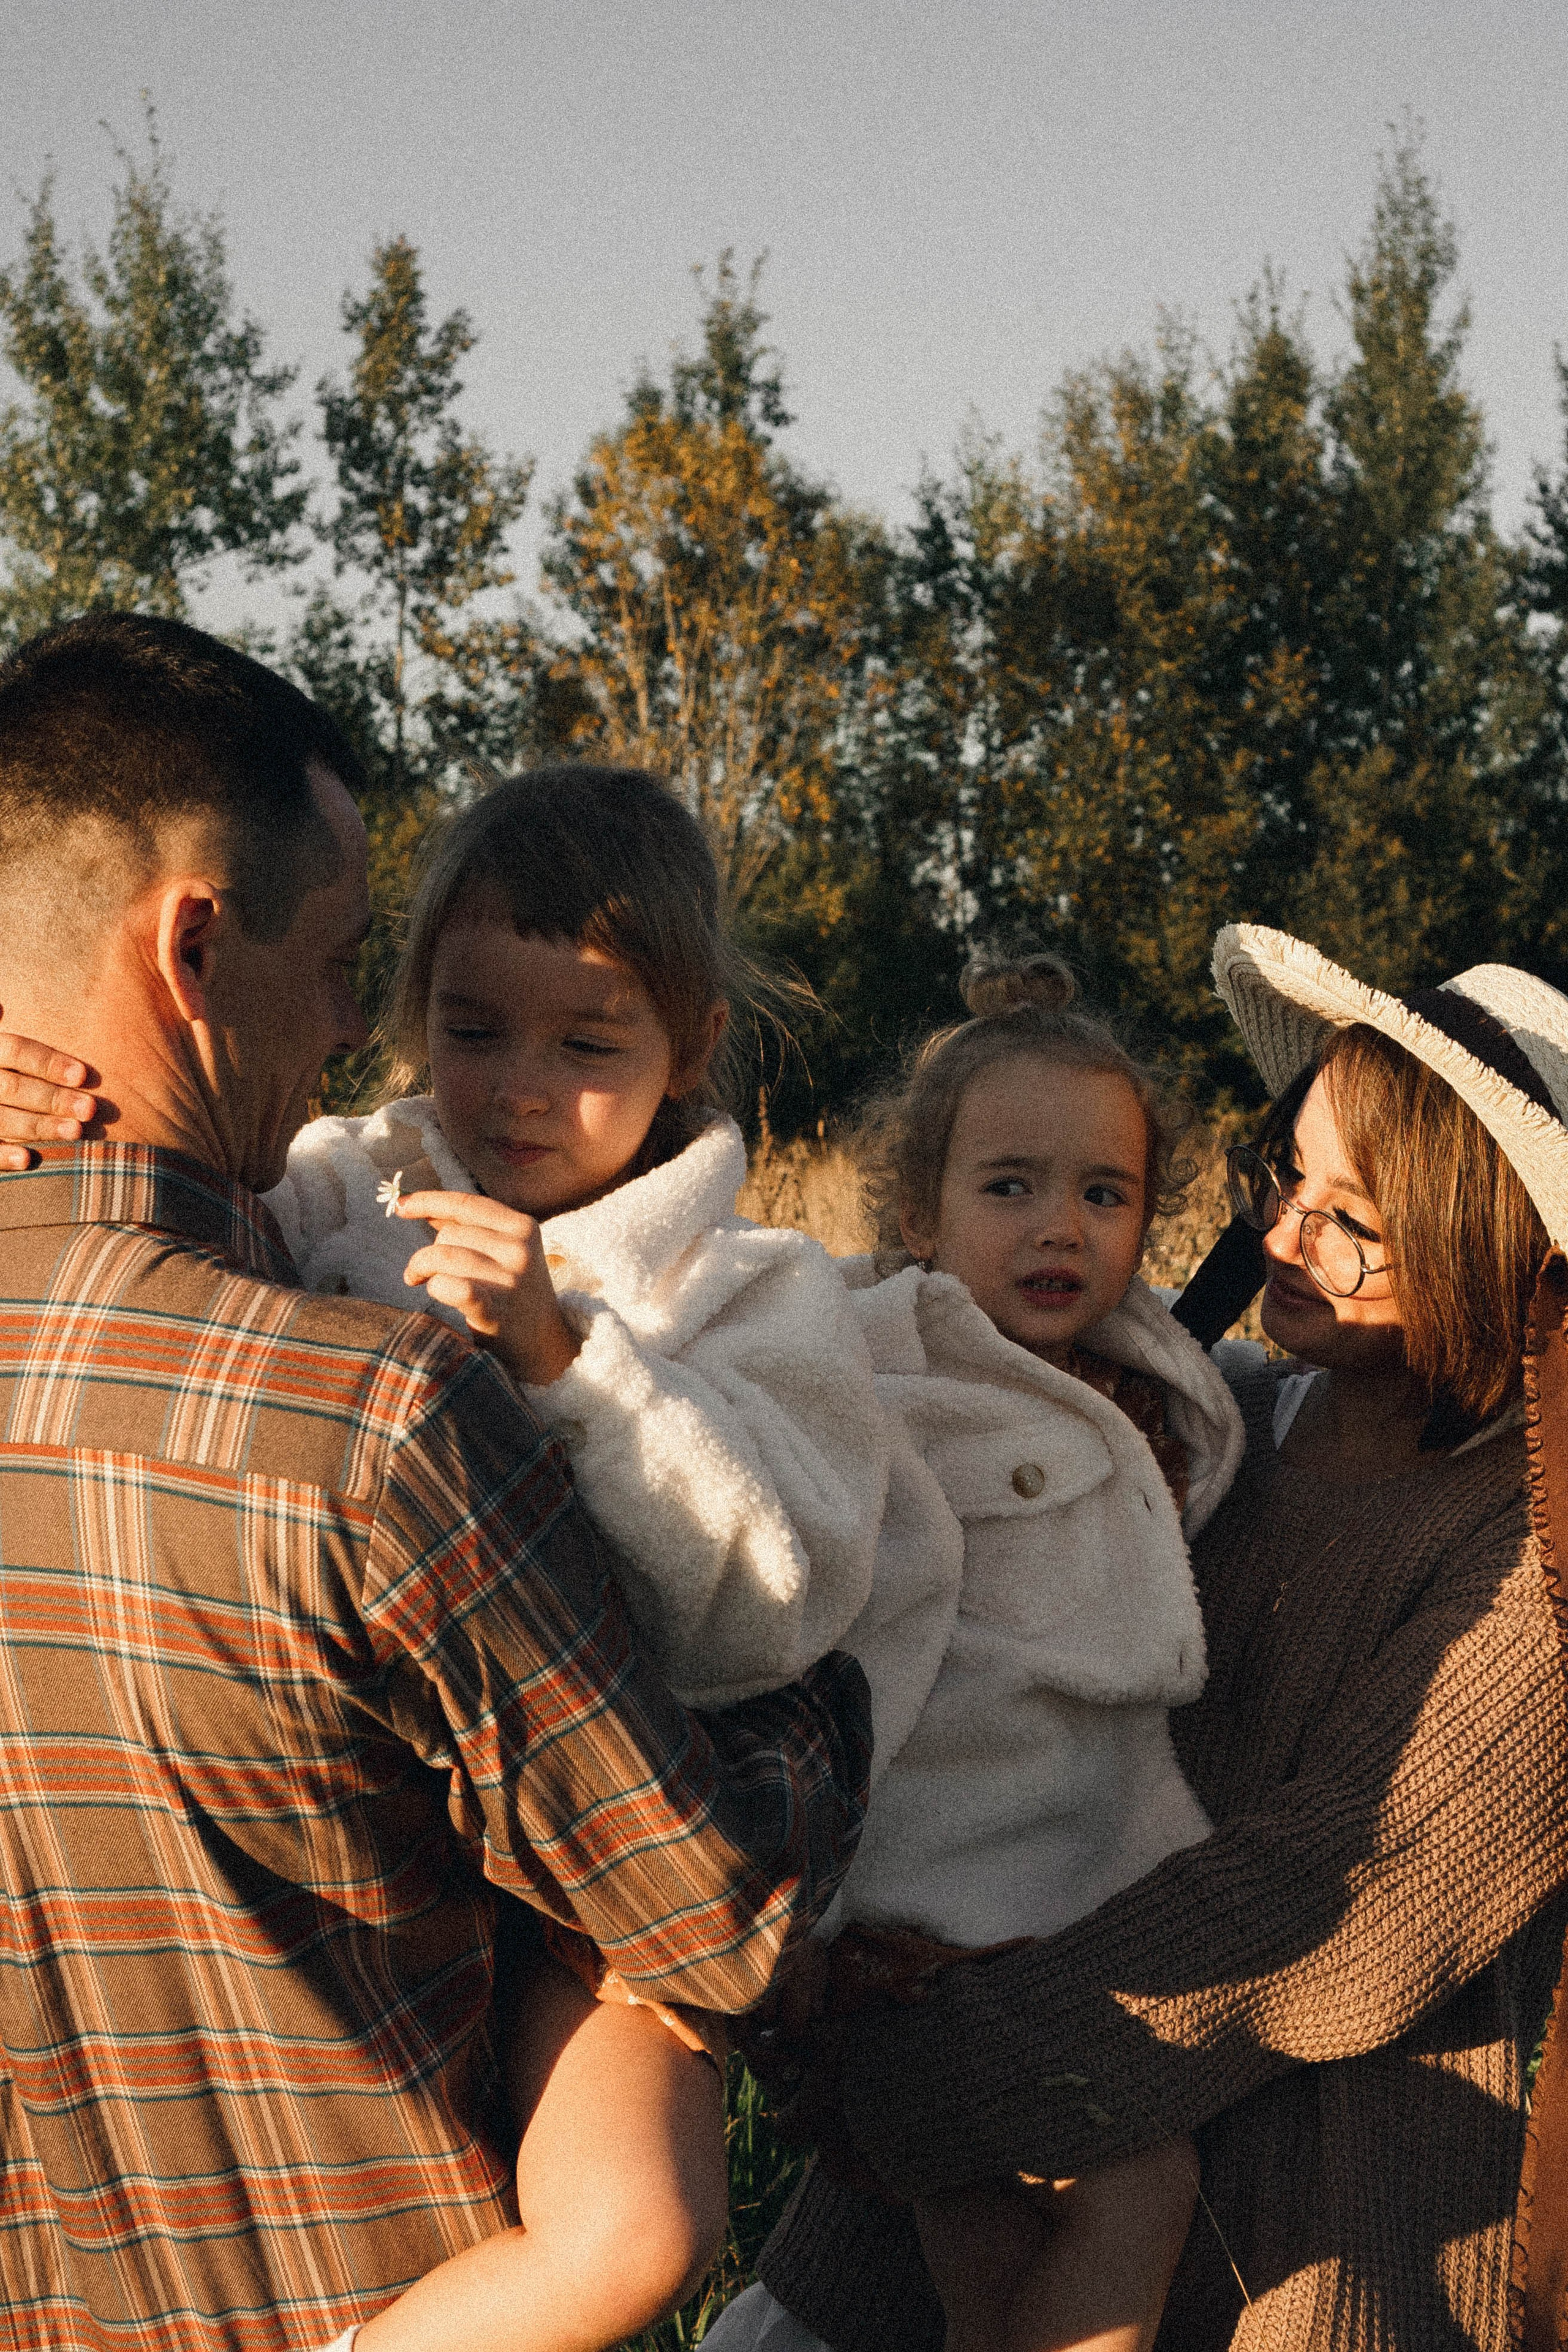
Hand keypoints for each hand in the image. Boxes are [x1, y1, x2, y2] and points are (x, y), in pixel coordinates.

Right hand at [0, 1022, 98, 1170]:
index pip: (15, 1050)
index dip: (48, 1062)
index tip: (84, 1075)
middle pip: (12, 1087)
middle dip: (53, 1099)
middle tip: (90, 1109)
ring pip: (1, 1119)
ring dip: (39, 1127)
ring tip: (75, 1132)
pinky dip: (3, 1156)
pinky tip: (29, 1160)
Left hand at [397, 1190, 582, 1385]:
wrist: (543, 1344)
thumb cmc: (513, 1292)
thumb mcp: (503, 1251)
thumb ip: (467, 1226)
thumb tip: (421, 1204)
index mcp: (523, 1227)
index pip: (466, 1204)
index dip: (429, 1201)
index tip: (402, 1206)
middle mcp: (520, 1250)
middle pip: (448, 1234)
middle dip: (431, 1251)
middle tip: (428, 1271)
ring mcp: (510, 1281)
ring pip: (442, 1256)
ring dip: (424, 1270)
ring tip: (424, 1282)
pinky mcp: (496, 1311)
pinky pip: (453, 1287)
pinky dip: (437, 1287)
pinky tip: (435, 1290)